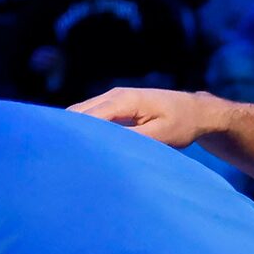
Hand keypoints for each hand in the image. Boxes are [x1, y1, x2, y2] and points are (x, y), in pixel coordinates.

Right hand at [69, 85, 211, 147]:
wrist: (197, 110)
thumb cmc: (182, 124)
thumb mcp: (159, 135)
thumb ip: (129, 138)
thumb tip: (101, 146)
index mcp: (124, 100)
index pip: (87, 117)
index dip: (72, 135)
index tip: (60, 155)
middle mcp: (113, 95)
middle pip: (76, 113)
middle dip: (66, 133)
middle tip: (56, 158)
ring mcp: (111, 98)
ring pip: (79, 114)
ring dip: (72, 132)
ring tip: (62, 154)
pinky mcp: (113, 105)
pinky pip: (88, 115)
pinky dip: (81, 129)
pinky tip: (77, 146)